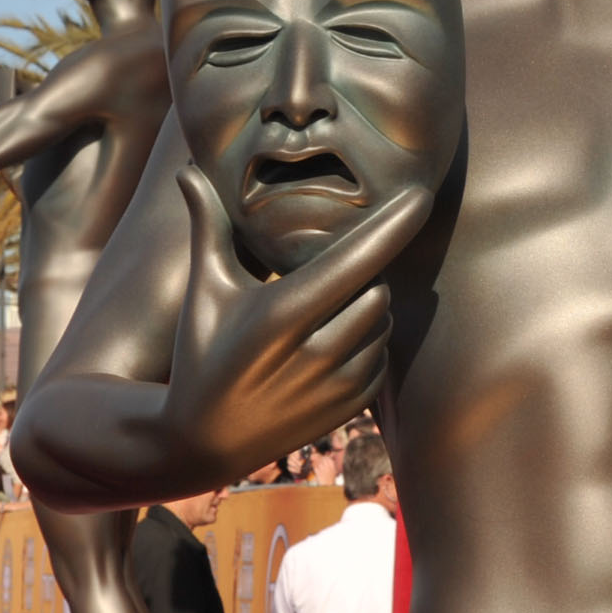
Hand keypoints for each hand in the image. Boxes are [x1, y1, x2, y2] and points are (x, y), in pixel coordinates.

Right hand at [160, 167, 432, 478]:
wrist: (201, 441)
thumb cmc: (201, 354)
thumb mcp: (205, 292)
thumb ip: (208, 229)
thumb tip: (189, 171)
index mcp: (281, 314)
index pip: (354, 260)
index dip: (392, 225)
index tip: (421, 194)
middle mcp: (314, 352)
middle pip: (377, 289)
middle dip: (361, 279)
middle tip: (322, 284)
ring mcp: (335, 386)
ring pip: (383, 322)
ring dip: (367, 310)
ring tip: (320, 319)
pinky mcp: (349, 409)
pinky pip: (384, 358)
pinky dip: (368, 345)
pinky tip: (329, 349)